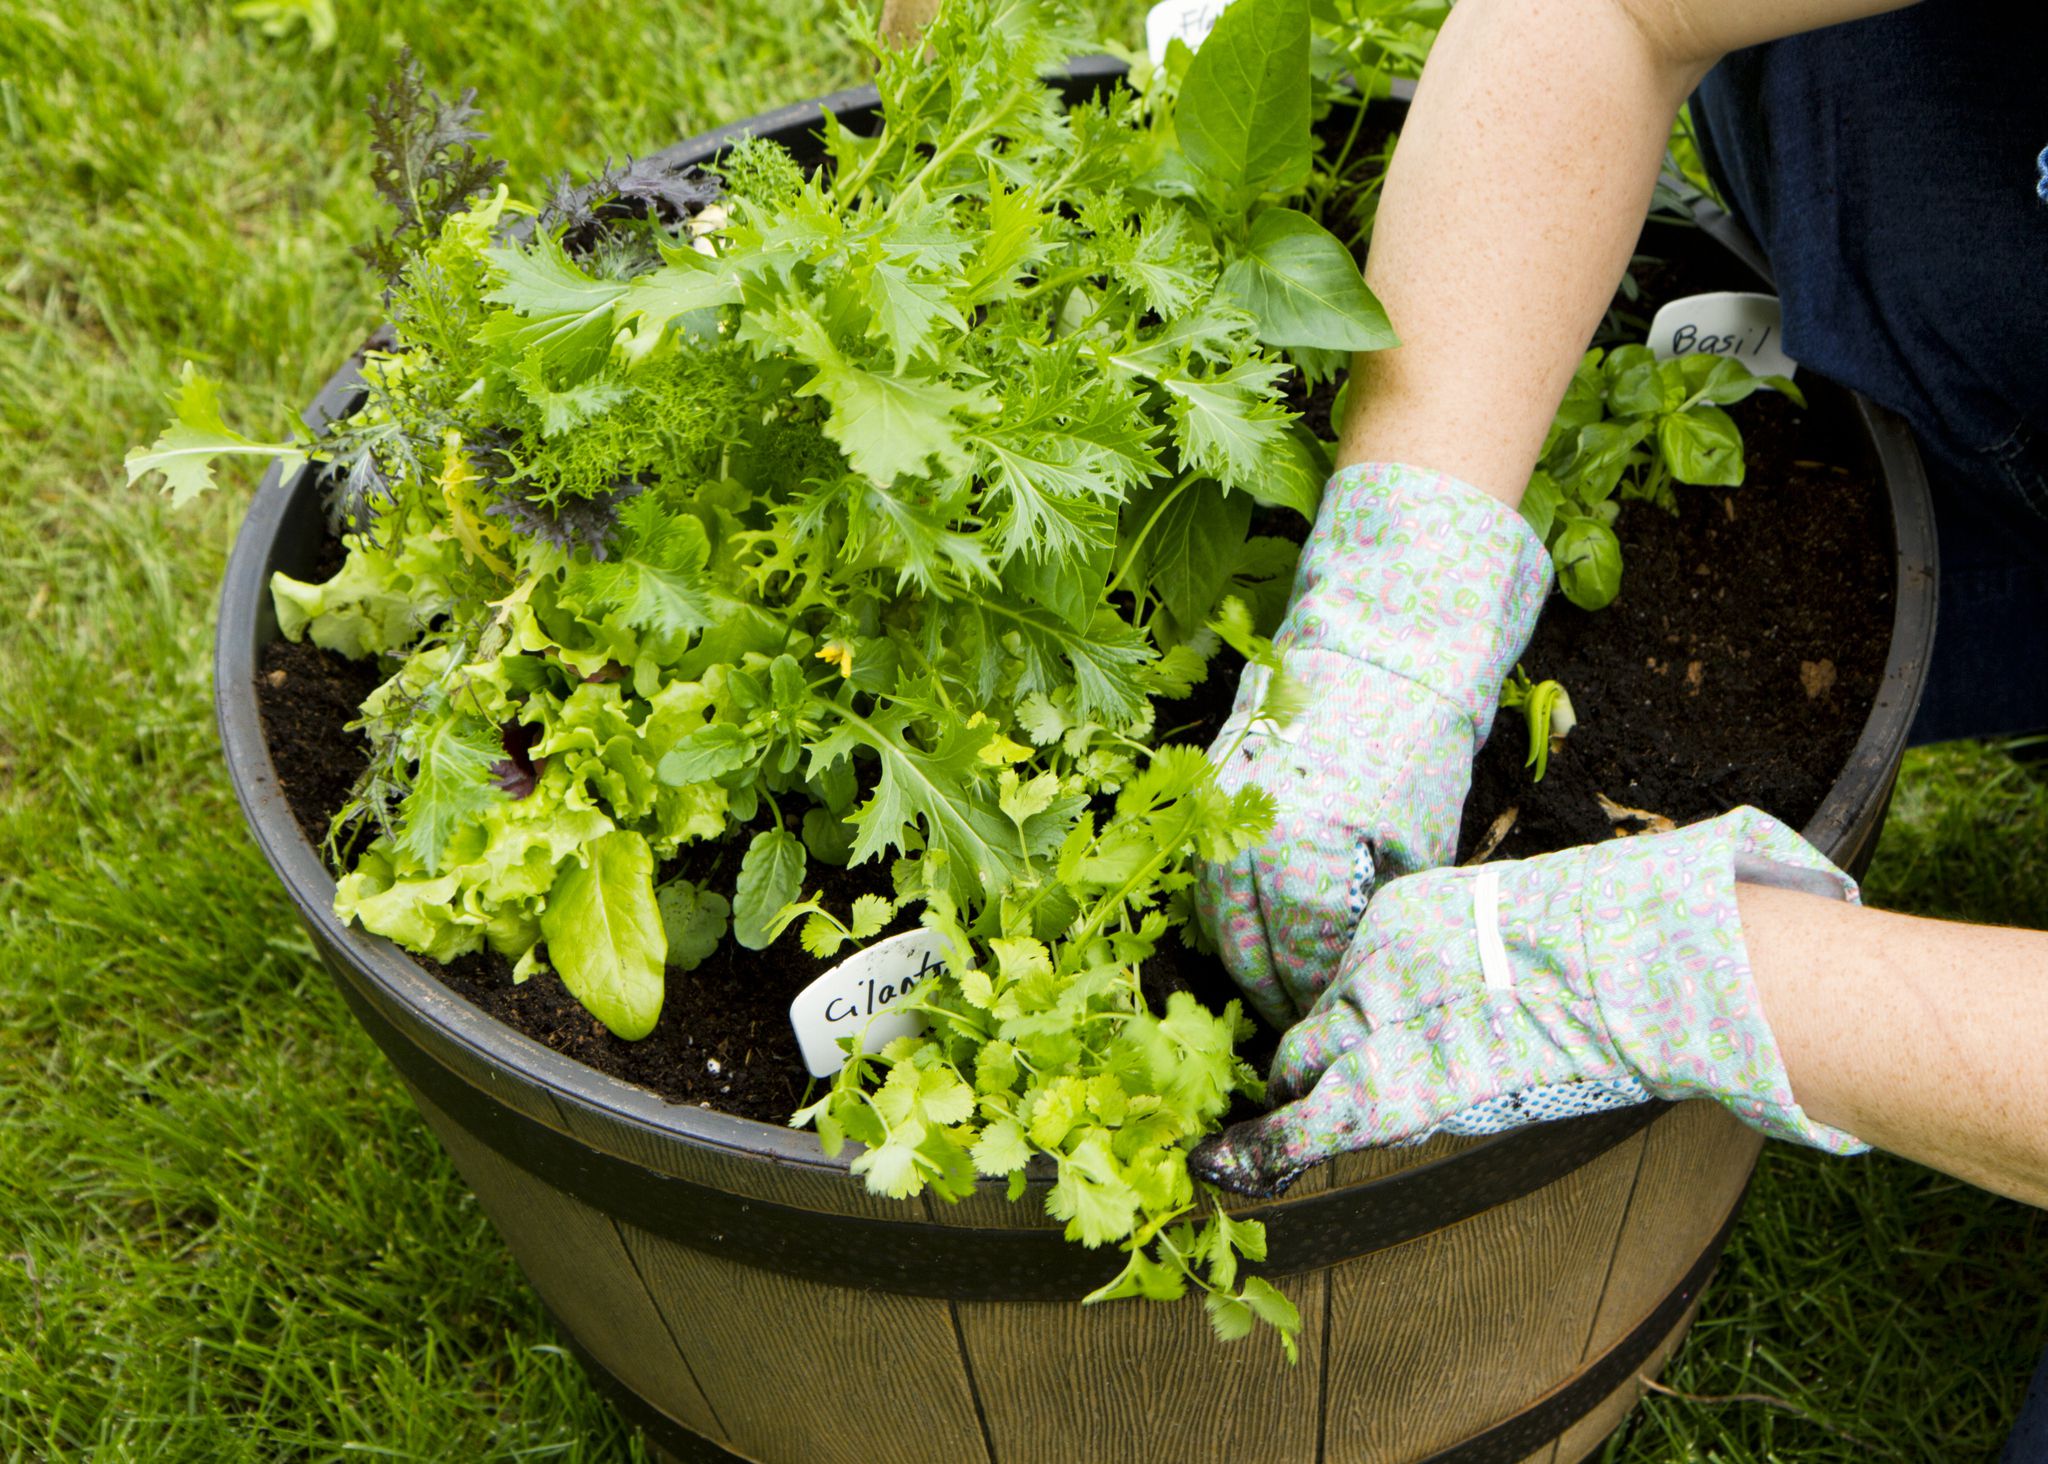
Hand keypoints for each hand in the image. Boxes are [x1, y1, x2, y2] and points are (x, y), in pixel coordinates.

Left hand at [1191, 807, 1869, 1197]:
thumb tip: (1456, 1004)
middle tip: (1299, 1098)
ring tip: (1264, 1142)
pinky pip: (1319, 1114)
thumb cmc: (1604, 940)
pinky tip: (1236, 1164)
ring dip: (1300, 1104)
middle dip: (1311, 1061)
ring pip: (1311, 1063)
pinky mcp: (1397, 1071)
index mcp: (1399, 909)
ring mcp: (1380, 1009)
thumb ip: (1460, 962)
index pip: (1341, 973)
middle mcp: (1372, 954)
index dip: (1342, 1018)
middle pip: (1316, 1018)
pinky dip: (1273, 1142)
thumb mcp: (1510, 926)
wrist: (1636, 957)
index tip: (1335, 1043)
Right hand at [1197, 462, 1552, 1030]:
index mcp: (1299, 856)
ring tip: (1274, 987)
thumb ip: (1376, 913)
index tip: (1329, 1023)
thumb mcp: (1416, 842)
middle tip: (1298, 1023)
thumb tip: (1355, 970)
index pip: (1298, 961)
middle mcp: (1243, 836)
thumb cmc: (1410, 742)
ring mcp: (1217, 808)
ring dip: (1242, 955)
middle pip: (1245, 946)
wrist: (1375, 647)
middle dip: (1271, 993)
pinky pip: (1205, 869)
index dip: (1313, 1000)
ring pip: (1214, 911)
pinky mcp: (1211, 784)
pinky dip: (1226, 906)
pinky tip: (1255, 927)